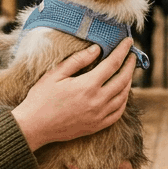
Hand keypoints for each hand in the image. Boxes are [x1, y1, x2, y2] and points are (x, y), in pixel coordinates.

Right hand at [11, 37, 136, 151]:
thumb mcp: (55, 74)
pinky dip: (124, 101)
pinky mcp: (96, 126)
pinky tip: (122, 94)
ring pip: (123, 96)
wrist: (34, 127)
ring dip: (129, 82)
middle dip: (130, 65)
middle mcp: (97, 101)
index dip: (123, 51)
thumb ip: (78, 60)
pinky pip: (118, 113)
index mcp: (87, 86)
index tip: (129, 42)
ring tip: (128, 72)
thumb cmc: (41, 98)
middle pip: (123, 79)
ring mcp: (99, 116)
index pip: (113, 64)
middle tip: (132, 55)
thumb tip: (97, 49)